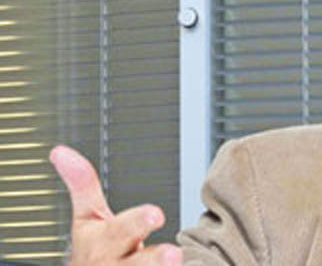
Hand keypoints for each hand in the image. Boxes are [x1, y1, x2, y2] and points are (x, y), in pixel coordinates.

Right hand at [50, 145, 182, 265]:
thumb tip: (60, 151)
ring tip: (178, 257)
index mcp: (101, 242)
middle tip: (174, 251)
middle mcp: (114, 264)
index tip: (157, 214)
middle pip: (136, 262)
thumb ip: (82, 184)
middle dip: (153, 258)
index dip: (137, 222)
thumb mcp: (87, 217)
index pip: (119, 230)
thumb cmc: (96, 250)